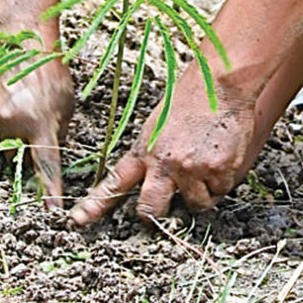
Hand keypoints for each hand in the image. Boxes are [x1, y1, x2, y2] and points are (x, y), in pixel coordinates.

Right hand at [0, 48, 73, 207]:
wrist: (19, 39)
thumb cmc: (50, 70)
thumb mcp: (66, 102)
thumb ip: (58, 132)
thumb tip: (50, 155)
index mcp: (41, 125)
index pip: (46, 168)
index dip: (50, 192)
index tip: (52, 214)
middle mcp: (13, 126)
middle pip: (16, 154)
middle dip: (23, 142)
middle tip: (30, 113)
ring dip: (8, 126)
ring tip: (18, 97)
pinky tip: (3, 94)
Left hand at [70, 60, 254, 225]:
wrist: (222, 82)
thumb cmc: (193, 95)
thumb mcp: (159, 122)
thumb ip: (153, 151)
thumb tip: (154, 176)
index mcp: (146, 149)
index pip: (116, 182)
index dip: (95, 205)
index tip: (78, 220)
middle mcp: (165, 164)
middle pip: (151, 211)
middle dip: (156, 216)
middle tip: (168, 205)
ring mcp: (192, 170)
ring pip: (195, 204)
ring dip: (202, 191)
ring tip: (208, 160)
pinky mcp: (218, 171)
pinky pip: (220, 191)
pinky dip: (223, 180)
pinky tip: (224, 155)